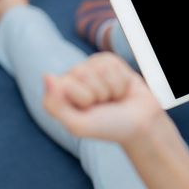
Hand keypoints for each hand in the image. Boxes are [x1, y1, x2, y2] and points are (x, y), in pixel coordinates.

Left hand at [43, 52, 171, 144]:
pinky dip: (121, 81)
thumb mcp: (78, 125)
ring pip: (99, 68)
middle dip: (98, 93)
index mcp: (60, 93)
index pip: (64, 83)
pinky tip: (121, 90)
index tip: (90, 111)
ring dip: (111, 88)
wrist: (141, 124)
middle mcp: (74, 78)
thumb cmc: (108, 127)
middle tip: (104, 105)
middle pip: (82, 72)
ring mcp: (92, 68)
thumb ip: (56, 105)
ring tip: (113, 98)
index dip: (82, 99)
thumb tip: (47, 75)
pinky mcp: (110, 62)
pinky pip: (113, 64)